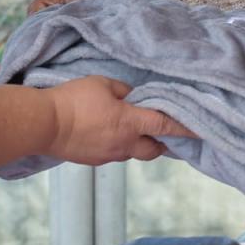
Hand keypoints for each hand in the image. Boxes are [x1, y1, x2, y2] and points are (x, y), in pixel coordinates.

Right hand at [44, 75, 196, 165]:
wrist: (44, 124)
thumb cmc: (74, 100)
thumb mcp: (101, 84)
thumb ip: (122, 90)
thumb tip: (130, 98)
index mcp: (130, 123)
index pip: (165, 126)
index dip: (184, 128)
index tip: (200, 130)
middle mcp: (124, 144)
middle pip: (153, 150)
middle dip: (161, 142)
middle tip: (161, 132)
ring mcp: (109, 155)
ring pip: (133, 153)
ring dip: (137, 144)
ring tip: (129, 129)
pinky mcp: (94, 160)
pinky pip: (113, 154)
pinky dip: (117, 145)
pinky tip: (106, 133)